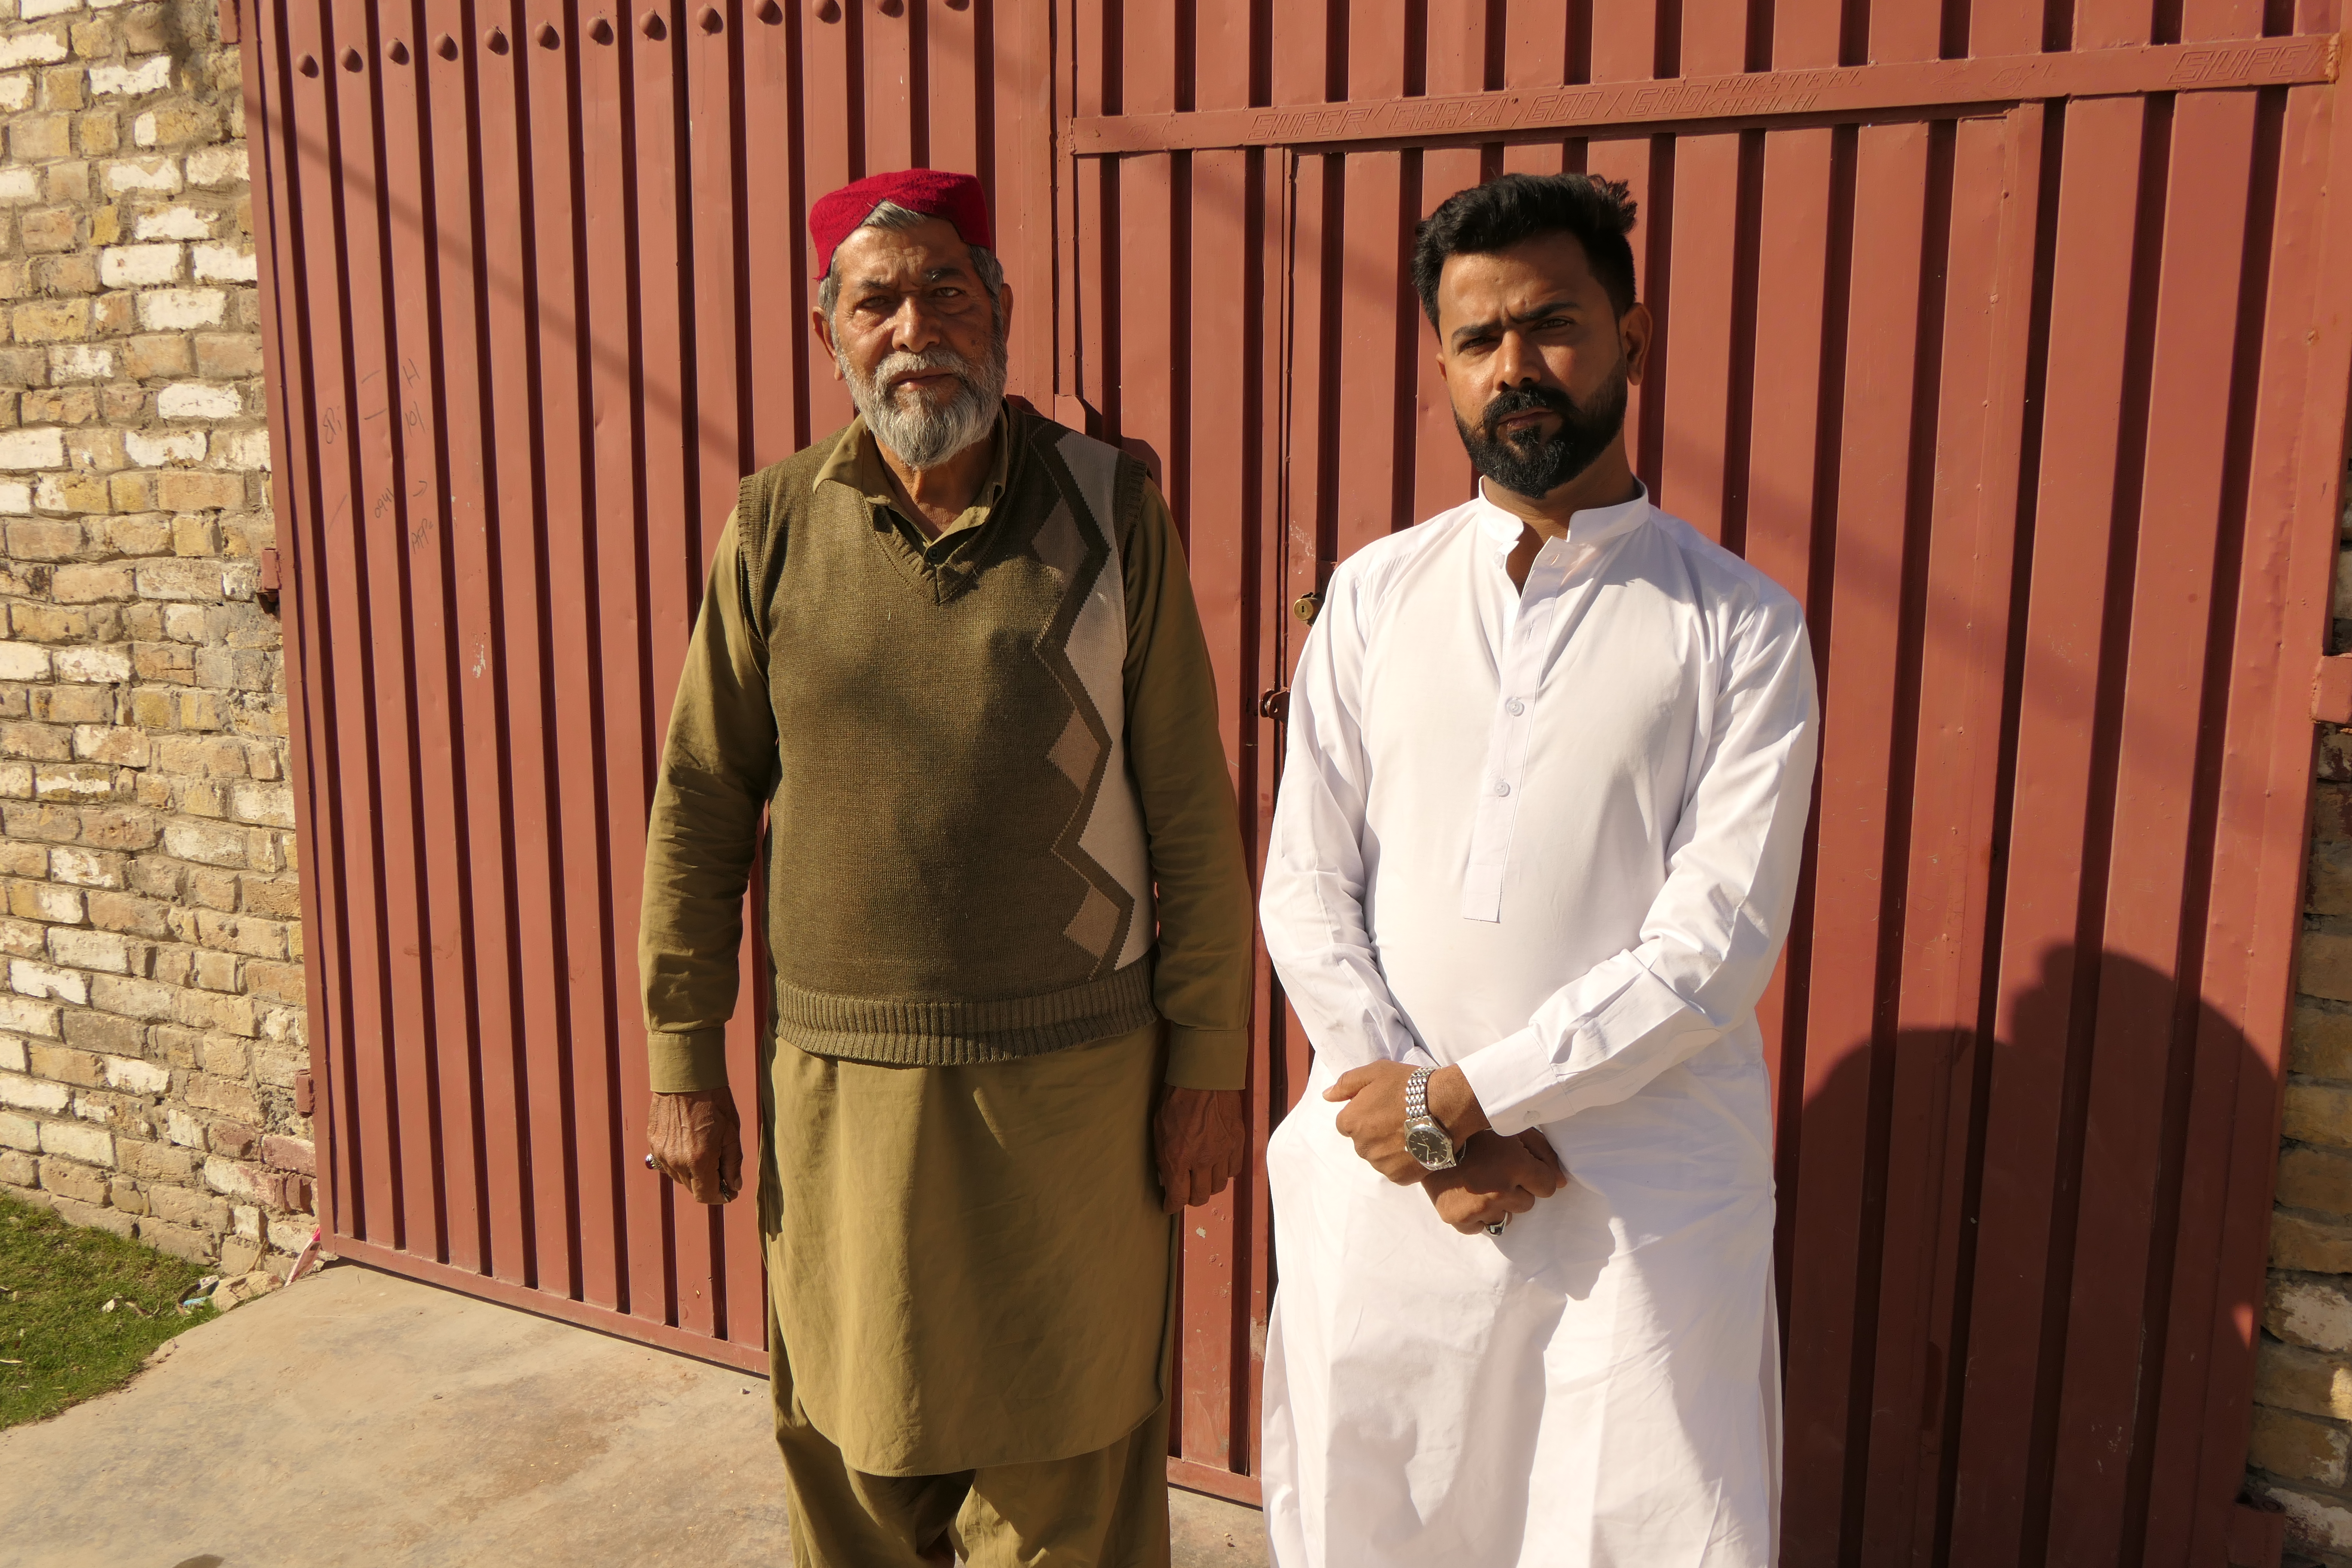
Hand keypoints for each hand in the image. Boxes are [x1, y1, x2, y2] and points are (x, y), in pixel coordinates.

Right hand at [647, 1087, 742, 1204]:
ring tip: (706, 1152)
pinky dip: (679, 1161)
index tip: (729, 1191)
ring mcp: (661, 1152)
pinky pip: (667, 1162)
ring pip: (678, 1177)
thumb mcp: (731, 1132)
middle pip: (692, 1188)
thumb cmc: (713, 1101)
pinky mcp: (653, 1142)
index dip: (719, 1196)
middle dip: (708, 1184)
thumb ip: (732, 1163)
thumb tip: (734, 1186)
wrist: (686, 1075)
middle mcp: (676, 1161)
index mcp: (699, 1160)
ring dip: (693, 1173)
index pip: (705, 1195)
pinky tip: (690, 1143)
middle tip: (721, 1170)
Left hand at [1154, 1087, 1245, 1213]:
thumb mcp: (1159, 1129)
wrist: (1204, 1076)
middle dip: (1190, 1198)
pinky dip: (1225, 1172)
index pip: (1178, 1197)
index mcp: (1178, 1157)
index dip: (1172, 1206)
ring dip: (1208, 1186)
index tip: (1169, 1206)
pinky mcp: (1237, 1142)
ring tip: (1202, 1177)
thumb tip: (1166, 1178)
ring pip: (1219, 1186)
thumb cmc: (1175, 1099)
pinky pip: (1234, 1170)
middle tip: (1185, 1192)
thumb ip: (1163, 1156)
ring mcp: (1223, 1152)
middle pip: (1200, 1197)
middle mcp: (1202, 1159)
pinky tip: (1218, 1165)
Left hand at [1327, 1061, 1491, 1182]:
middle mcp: (1361, 1147)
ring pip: (1378, 1157)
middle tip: (1398, 1119)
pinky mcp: (1399, 1177)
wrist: (1444, 1107)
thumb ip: (1346, 1084)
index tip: (1383, 1108)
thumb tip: (1326, 1096)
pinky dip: (1403, 1162)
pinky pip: (1395, 1170)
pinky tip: (1416, 1146)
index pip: (1347, 1123)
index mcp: (1350, 1122)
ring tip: (1410, 1132)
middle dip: (1375, 1132)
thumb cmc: (1408, 1085)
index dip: (1365, 1114)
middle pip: (1363, 1141)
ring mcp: (1380, 1164)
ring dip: (1389, 1148)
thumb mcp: (1374, 1072)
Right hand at [1423, 1130, 1565, 1233]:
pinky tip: (1466, 1195)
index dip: (1536, 1177)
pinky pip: (1481, 1228)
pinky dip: (1476, 1216)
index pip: (1548, 1188)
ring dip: (1497, 1204)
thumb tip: (1562, 1183)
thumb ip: (1543, 1154)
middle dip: (1516, 1190)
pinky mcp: (1457, 1219)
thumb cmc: (1475, 1131)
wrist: (1427, 1136)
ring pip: (1505, 1217)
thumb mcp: (1513, 1131)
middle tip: (1494, 1172)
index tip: (1521, 1168)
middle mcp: (1499, 1190)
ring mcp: (1477, 1208)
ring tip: (1478, 1182)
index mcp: (1515, 1165)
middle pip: (1527, 1204)